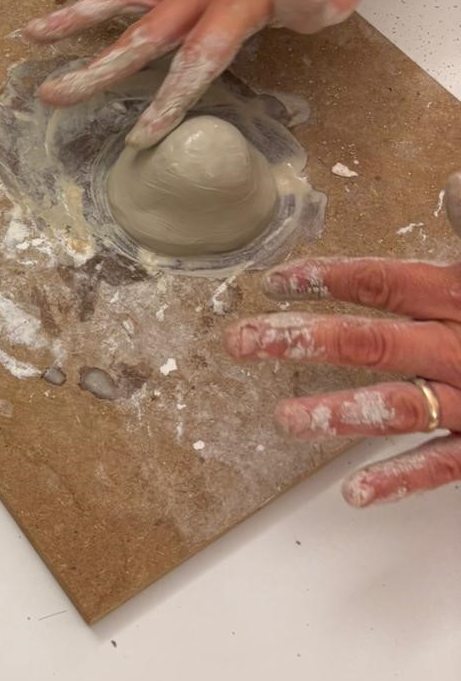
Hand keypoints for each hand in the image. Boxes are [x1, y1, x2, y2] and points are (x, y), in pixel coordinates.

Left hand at [223, 173, 460, 506]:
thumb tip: (451, 189)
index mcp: (457, 295)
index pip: (380, 283)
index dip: (323, 279)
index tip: (272, 281)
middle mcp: (460, 346)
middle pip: (370, 341)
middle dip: (300, 340)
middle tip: (241, 341)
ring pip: (397, 405)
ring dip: (338, 413)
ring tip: (284, 418)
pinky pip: (442, 465)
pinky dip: (399, 480)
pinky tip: (354, 491)